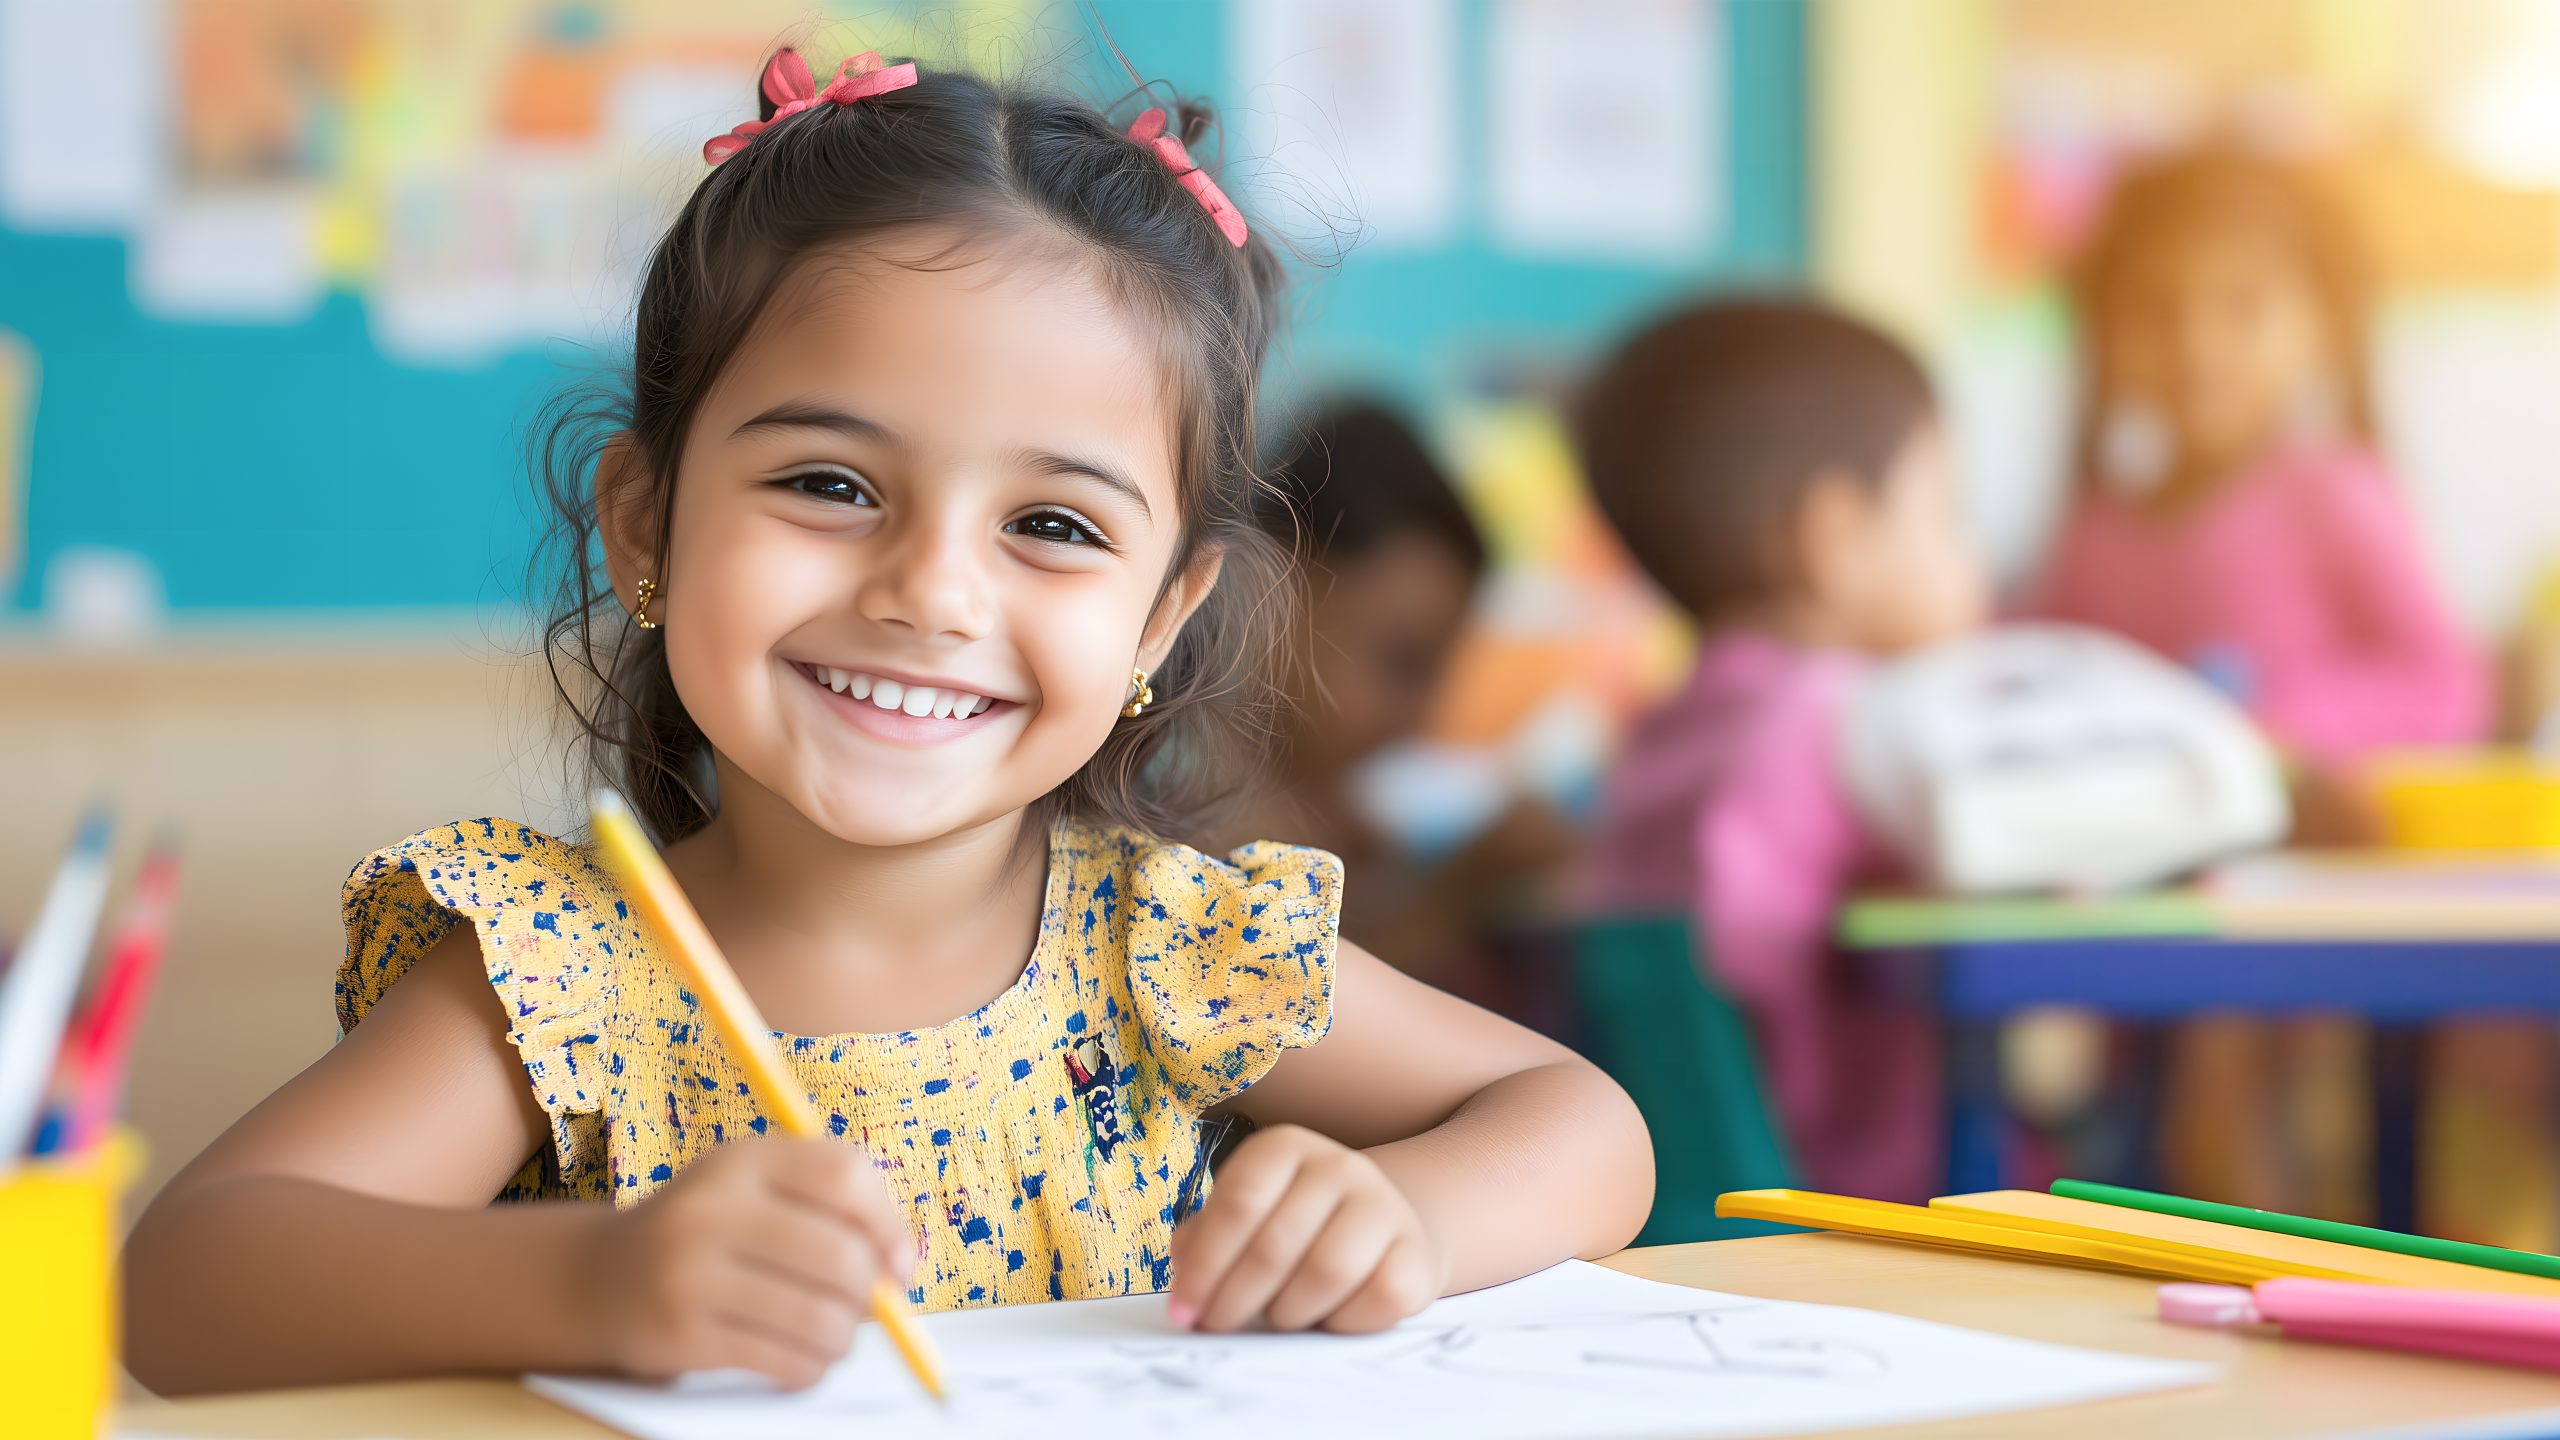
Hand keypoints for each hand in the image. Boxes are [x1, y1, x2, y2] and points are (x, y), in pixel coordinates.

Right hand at [574, 1138, 912, 1388]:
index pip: (844, 1176)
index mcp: (742, 1159)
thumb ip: (832, 1208)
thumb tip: (900, 1268)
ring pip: (818, 1318)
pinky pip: (783, 1361)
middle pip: (839, 1256)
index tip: (898, 1262)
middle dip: (870, 1294)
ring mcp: (690, 1274)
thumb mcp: (758, 1190)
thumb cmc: (710, 1233)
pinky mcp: (680, 1334)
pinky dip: (809, 1367)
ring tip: (832, 1334)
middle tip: (864, 1309)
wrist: (600, 1278)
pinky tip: (799, 1358)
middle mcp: (711, 1209)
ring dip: (843, 1337)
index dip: (887, 1223)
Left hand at [1167, 1124, 1445, 1333]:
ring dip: (1288, 1310)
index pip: (1239, 1201)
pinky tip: (1327, 1318)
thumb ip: (1207, 1240)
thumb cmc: (1298, 1231)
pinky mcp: (1417, 1254)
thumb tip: (1185, 1277)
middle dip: (1234, 1297)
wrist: (1386, 1231)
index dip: (1204, 1263)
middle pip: (1275, 1243)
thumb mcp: (1248, 1220)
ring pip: (1327, 1271)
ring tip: (1277, 1318)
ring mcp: (1384, 1206)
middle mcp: (1340, 1166)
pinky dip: (1342, 1322)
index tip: (1183, 1309)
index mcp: (1287, 1148)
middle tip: (1217, 1325)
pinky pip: (1376, 1299)